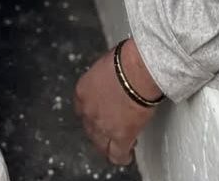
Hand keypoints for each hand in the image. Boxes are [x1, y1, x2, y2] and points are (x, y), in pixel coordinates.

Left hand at [75, 40, 160, 165]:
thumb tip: (112, 80)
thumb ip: (103, 79)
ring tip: (120, 144)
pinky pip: (118, 155)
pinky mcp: (120, 137)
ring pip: (101, 146)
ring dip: (110, 145)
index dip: (93, 113)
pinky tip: (128, 154)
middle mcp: (88, 112)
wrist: (136, 71)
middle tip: (112, 130)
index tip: (102, 113)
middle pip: (90, 129)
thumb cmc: (125, 60)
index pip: (82, 110)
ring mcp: (103, 126)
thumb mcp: (105, 66)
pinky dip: (122, 156)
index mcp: (82, 92)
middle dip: (100, 131)